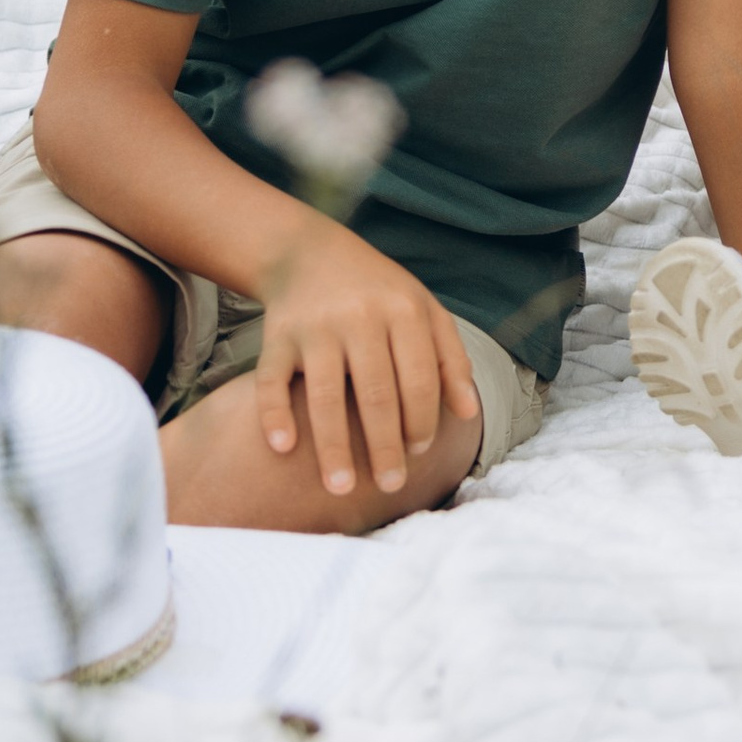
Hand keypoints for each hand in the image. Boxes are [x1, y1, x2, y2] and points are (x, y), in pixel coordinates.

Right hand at [251, 218, 480, 497]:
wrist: (310, 253)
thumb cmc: (379, 292)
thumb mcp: (423, 310)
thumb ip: (450, 359)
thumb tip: (469, 414)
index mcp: (403, 312)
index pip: (419, 379)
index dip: (422, 420)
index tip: (419, 453)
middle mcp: (360, 318)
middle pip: (376, 394)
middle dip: (384, 446)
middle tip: (389, 486)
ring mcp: (315, 328)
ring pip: (324, 395)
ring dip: (332, 446)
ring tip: (341, 488)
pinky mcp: (277, 336)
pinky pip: (272, 380)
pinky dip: (274, 414)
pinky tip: (283, 448)